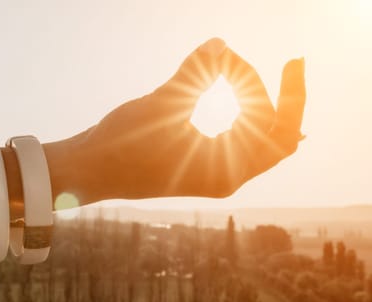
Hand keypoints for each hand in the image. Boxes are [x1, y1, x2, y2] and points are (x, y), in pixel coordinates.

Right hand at [62, 38, 305, 201]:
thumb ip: (194, 73)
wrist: (87, 171)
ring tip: (285, 78)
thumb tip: (220, 43)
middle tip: (295, 64)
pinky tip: (250, 99)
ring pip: (262, 144)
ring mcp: (213, 174)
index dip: (262, 84)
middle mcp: (225, 178)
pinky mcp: (199, 166)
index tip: (231, 56)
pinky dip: (249, 119)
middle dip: (289, 101)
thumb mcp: (160, 105)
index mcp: (224, 173)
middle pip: (279, 140)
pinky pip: (241, 144)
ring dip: (268, 108)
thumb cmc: (120, 145)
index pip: (269, 125)